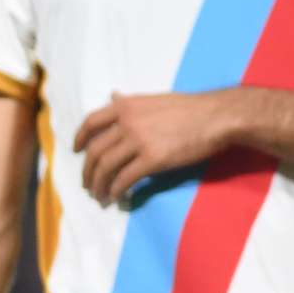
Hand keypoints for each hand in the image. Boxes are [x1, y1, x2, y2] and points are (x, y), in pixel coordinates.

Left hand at [72, 89, 238, 204]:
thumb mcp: (155, 99)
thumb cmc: (191, 107)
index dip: (79, 138)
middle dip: (87, 170)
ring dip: (98, 185)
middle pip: (95, 150)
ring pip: (106, 167)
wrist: (218, 116)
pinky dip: (116, 190)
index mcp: (126, 106)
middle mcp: (128, 122)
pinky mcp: (153, 159)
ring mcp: (139, 141)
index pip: (91, 122)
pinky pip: (125, 179)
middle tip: (87, 184)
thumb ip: (131, 102)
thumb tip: (112, 95)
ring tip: (99, 195)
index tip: (75, 151)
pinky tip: (116, 197)